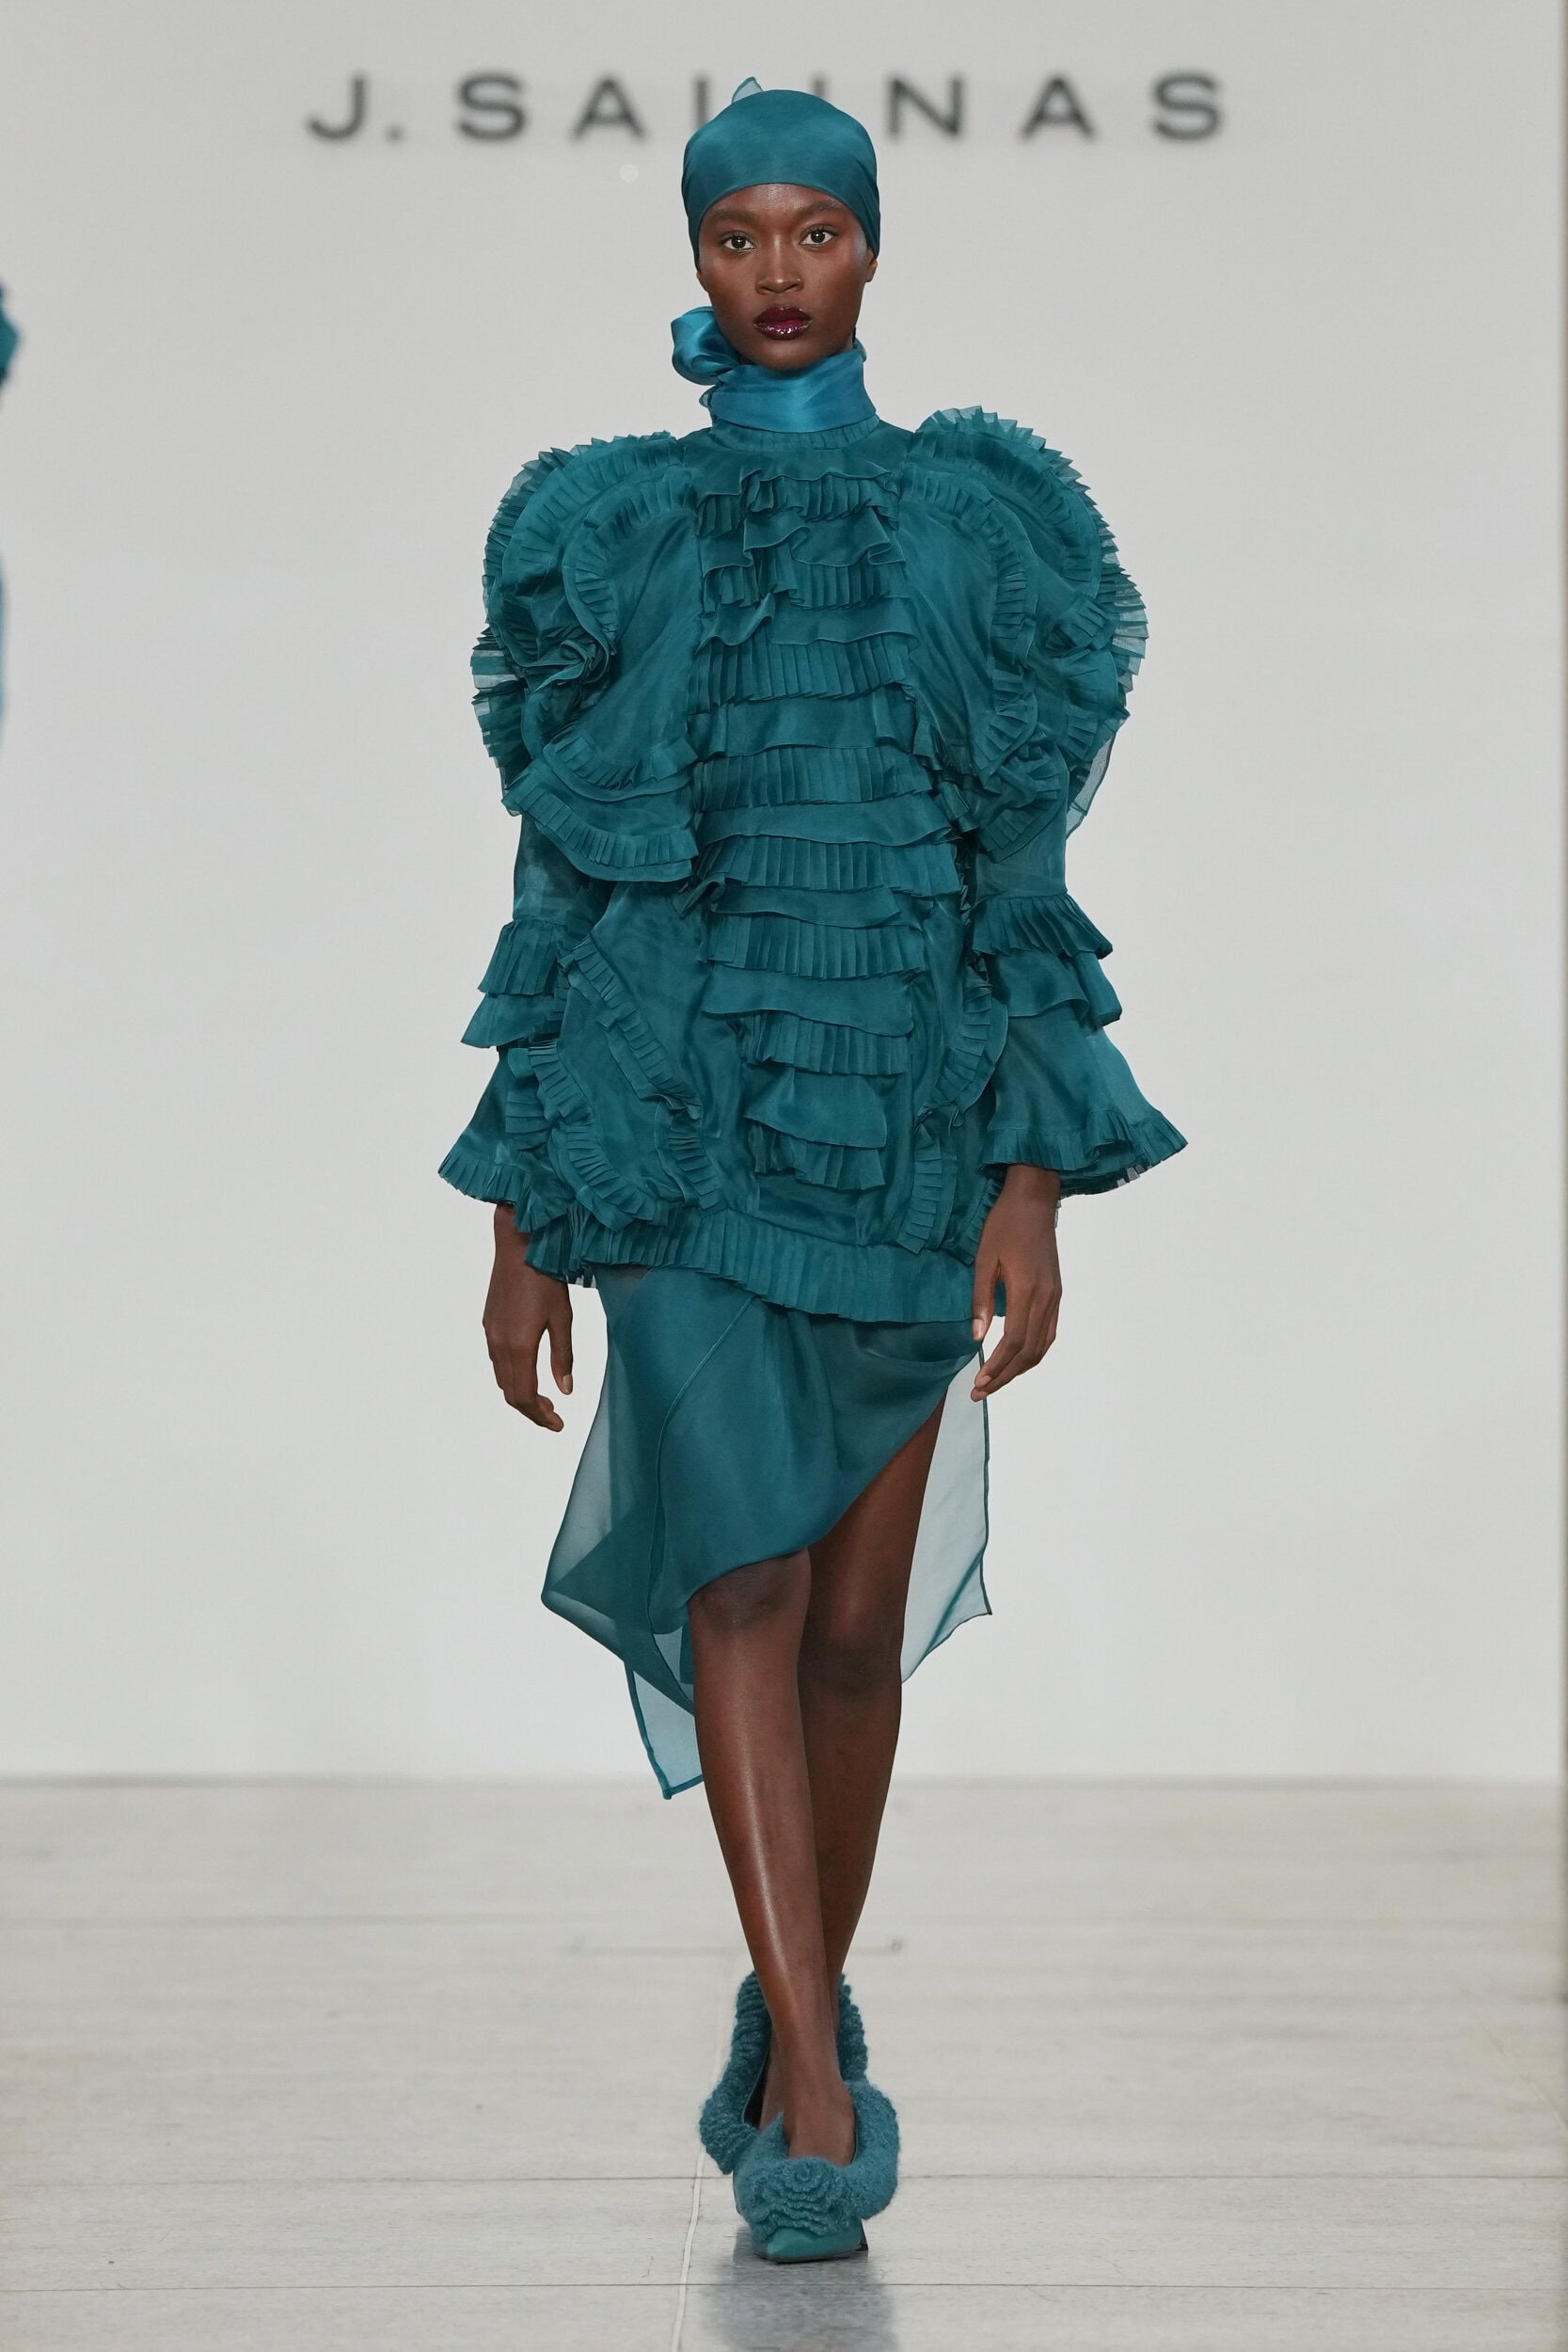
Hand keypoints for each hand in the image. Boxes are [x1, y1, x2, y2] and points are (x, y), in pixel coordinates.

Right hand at [483, 1205, 573, 1430]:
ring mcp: (490, 1334)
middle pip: (510, 1393)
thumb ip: (563, 1358)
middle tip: (554, 1415)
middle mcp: (498, 1345)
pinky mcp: (488, 1324)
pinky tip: (529, 1370)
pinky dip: (512, 1376)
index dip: (540, 1416)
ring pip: (501, 1378)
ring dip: (520, 1393)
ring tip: (544, 1397)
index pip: (524, 1396)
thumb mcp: (563, 1319)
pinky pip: (496, 1361)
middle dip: (531, 1409)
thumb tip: (566, 1390)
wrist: (519, 1246)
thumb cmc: (546, 1279)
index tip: (558, 1424)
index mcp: (518, 1347)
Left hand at [970, 1165, 1062, 1400]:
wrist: (1034, 1200)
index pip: (1014, 1342)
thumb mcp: (984, 1259)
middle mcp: (1046, 1298)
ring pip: (1043, 1345)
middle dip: (1005, 1376)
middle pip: (1030, 1352)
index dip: (997, 1367)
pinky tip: (1017, 1357)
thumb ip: (980, 1300)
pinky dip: (1034, 1351)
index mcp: (1027, 1290)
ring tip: (997, 1380)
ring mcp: (1055, 1296)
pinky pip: (1049, 1331)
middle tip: (981, 1390)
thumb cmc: (1004, 1224)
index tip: (978, 1382)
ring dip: (1020, 1368)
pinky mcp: (1057, 1292)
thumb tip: (976, 1337)